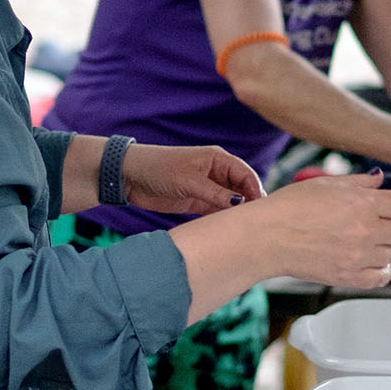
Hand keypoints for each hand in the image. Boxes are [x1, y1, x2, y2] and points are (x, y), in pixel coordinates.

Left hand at [123, 143, 263, 215]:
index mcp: (218, 159)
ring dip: (236, 213)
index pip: (246, 174)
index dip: (255, 190)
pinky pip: (217, 211)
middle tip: (256, 222)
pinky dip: (223, 219)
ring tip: (245, 229)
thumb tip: (241, 204)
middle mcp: (216, 173)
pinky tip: (228, 230)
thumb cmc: (159, 169)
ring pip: (231, 202)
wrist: (130, 177)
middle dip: (249, 203)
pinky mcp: (197, 202)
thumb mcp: (190, 181)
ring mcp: (207, 188)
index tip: (260, 208)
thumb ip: (216, 193)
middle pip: (242, 189)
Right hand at [241, 172, 390, 288]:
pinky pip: (380, 278)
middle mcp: (365, 230)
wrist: (267, 236)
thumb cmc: (289, 208)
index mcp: (363, 203)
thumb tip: (379, 180)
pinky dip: (378, 271)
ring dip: (381, 248)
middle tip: (376, 224)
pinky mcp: (348, 277)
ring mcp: (358, 256)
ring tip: (360, 242)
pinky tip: (367, 262)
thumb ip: (360, 182)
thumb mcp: (327, 183)